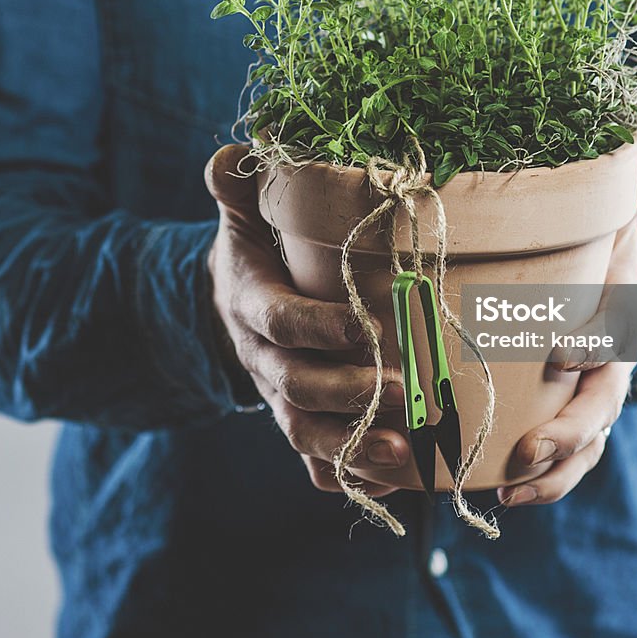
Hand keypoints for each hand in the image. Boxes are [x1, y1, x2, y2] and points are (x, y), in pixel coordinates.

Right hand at [205, 145, 410, 495]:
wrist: (233, 307)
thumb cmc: (255, 255)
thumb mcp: (240, 219)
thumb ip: (236, 189)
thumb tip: (229, 155)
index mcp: (252, 306)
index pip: (281, 321)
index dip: (318, 328)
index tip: (365, 326)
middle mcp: (265, 361)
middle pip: (298, 389)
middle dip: (350, 394)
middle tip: (407, 392)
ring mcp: (281, 398)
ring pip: (308, 434)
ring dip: (356, 448)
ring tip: (407, 455)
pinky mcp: (300, 421)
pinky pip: (317, 461)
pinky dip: (349, 476)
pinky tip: (393, 482)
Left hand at [499, 130, 636, 506]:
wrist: (601, 289)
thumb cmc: (600, 251)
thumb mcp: (613, 215)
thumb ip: (633, 184)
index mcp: (618, 312)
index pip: (612, 331)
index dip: (590, 343)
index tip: (558, 353)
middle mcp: (608, 365)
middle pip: (598, 406)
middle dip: (568, 430)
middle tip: (529, 448)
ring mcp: (588, 399)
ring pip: (584, 447)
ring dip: (551, 472)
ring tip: (508, 489)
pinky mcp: (563, 420)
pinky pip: (562, 462)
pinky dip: (539, 482)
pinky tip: (498, 494)